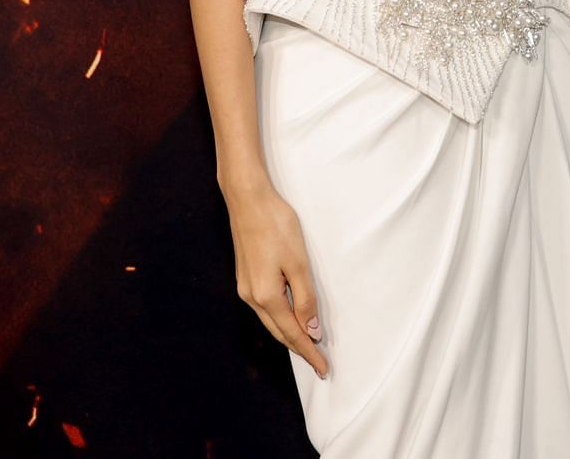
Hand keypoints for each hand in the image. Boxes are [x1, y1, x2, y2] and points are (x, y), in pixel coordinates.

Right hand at [225, 178, 329, 379]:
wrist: (248, 200)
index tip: (323, 368)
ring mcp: (246, 288)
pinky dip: (280, 318)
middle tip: (319, 362)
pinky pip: (265, 307)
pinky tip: (289, 318)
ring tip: (308, 344)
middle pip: (279, 331)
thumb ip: (305, 298)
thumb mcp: (298, 263)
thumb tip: (310, 329)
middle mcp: (251, 297)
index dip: (309, 352)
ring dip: (289, 333)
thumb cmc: (276, 226)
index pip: (292, 333)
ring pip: (271, 320)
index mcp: (266, 296)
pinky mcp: (246, 277)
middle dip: (299, 347)